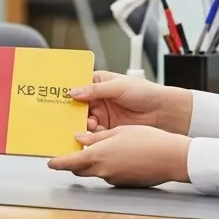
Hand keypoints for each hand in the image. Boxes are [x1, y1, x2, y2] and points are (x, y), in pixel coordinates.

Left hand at [47, 126, 190, 187]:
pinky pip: (109, 174)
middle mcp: (103, 170)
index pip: (70, 163)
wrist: (170, 157)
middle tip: (73, 151)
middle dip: (74, 162)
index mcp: (99, 156)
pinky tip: (119, 155)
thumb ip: (96, 138)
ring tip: (102, 147)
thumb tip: (80, 139)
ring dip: (92, 163)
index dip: (58, 163)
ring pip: (95, 171)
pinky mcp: (123, 183)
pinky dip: (107, 166)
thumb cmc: (147, 140)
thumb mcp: (118, 132)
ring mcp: (114, 179)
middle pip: (80, 169)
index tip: (50, 162)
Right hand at [69, 71, 192, 134]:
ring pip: (83, 120)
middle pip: (77, 105)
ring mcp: (103, 115)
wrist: (164, 112)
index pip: (78, 85)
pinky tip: (85, 136)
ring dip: (79, 124)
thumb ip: (95, 90)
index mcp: (100, 83)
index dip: (67, 90)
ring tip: (79, 125)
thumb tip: (74, 92)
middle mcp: (98, 99)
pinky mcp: (108, 129)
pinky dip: (87, 136)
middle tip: (61, 115)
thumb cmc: (145, 93)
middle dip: (69, 110)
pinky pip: (92, 133)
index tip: (54, 95)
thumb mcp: (118, 86)